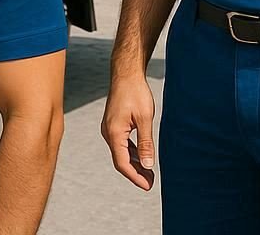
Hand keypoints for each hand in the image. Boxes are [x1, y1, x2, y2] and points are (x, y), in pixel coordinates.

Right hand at [101, 71, 156, 190]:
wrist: (126, 73)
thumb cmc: (135, 92)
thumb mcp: (145, 118)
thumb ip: (146, 143)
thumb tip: (148, 165)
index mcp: (114, 132)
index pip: (122, 163)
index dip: (135, 177)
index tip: (148, 186)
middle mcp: (108, 132)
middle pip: (120, 160)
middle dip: (135, 173)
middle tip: (151, 182)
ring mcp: (109, 127)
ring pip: (120, 152)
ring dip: (134, 163)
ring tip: (149, 172)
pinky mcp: (113, 123)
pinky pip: (121, 143)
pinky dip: (131, 152)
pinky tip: (142, 155)